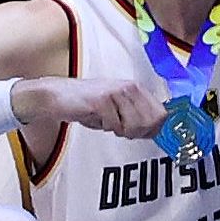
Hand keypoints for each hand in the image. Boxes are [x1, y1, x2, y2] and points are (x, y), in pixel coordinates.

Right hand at [16, 75, 167, 139]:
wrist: (58, 96)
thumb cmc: (88, 103)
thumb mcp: (118, 105)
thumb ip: (137, 114)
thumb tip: (158, 130)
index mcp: (136, 88)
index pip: (161, 113)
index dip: (155, 128)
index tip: (144, 133)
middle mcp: (129, 87)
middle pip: (149, 123)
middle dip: (137, 133)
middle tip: (119, 128)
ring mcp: (116, 94)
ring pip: (133, 126)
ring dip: (120, 131)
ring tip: (107, 122)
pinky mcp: (102, 102)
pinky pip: (113, 126)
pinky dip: (104, 128)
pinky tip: (95, 118)